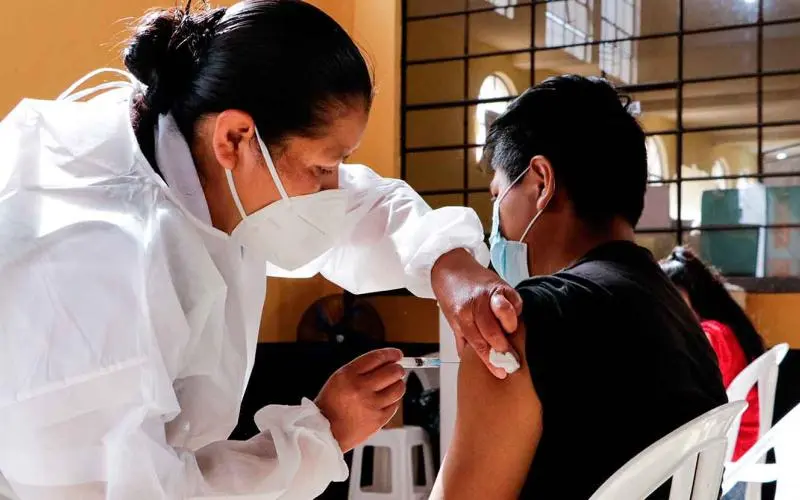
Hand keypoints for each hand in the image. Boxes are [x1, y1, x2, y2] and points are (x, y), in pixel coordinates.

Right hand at [315, 348, 405, 451]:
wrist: (326, 431)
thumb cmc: (331, 405)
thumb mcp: (339, 378)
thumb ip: (361, 369)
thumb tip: (385, 361)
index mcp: (348, 375)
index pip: (377, 357)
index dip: (390, 354)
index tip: (396, 354)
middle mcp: (361, 388)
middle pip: (392, 372)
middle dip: (397, 369)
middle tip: (396, 371)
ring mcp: (371, 405)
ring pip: (397, 388)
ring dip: (397, 385)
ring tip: (392, 386)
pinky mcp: (378, 419)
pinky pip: (395, 405)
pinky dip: (393, 401)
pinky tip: (386, 401)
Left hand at [432, 249, 522, 378]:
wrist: (450, 266)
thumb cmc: (452, 295)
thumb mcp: (452, 319)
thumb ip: (463, 340)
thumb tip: (469, 360)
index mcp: (462, 316)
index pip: (478, 343)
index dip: (490, 360)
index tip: (501, 372)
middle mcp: (476, 305)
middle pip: (492, 332)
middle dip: (503, 349)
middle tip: (512, 360)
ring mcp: (490, 294)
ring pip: (505, 313)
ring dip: (510, 326)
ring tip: (511, 334)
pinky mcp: (502, 285)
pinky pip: (515, 300)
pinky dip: (517, 311)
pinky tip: (514, 318)